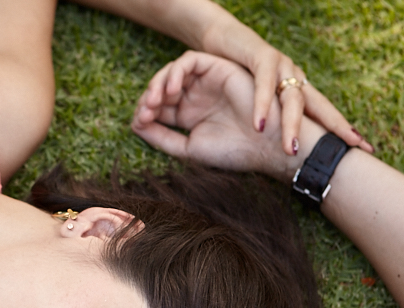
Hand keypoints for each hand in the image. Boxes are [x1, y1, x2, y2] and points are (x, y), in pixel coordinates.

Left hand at [132, 51, 309, 180]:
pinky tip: (170, 90)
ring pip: (171, 73)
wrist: (268, 146)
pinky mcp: (218, 67)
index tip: (139, 124)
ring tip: (154, 102)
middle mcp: (196, 97)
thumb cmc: (234, 152)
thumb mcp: (190, 148)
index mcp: (189, 116)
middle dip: (147, 99)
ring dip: (157, 84)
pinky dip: (175, 71)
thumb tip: (136, 125)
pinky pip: (189, 61)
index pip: (157, 108)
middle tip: (143, 112)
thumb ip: (162, 138)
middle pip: (161, 89)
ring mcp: (206, 82)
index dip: (144, 113)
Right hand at [195, 14, 372, 154]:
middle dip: (336, 126)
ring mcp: (282, 66)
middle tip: (351, 146)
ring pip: (293, 99)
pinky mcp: (262, 57)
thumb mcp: (262, 102)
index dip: (343, 129)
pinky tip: (260, 124)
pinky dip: (262, 104)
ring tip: (290, 150)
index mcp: (298, 90)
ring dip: (292, 126)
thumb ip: (276, 122)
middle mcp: (296, 78)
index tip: (367, 147)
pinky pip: (263, 83)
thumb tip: (286, 154)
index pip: (325, 113)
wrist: (223, 40)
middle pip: (320, 106)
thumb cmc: (241, 75)